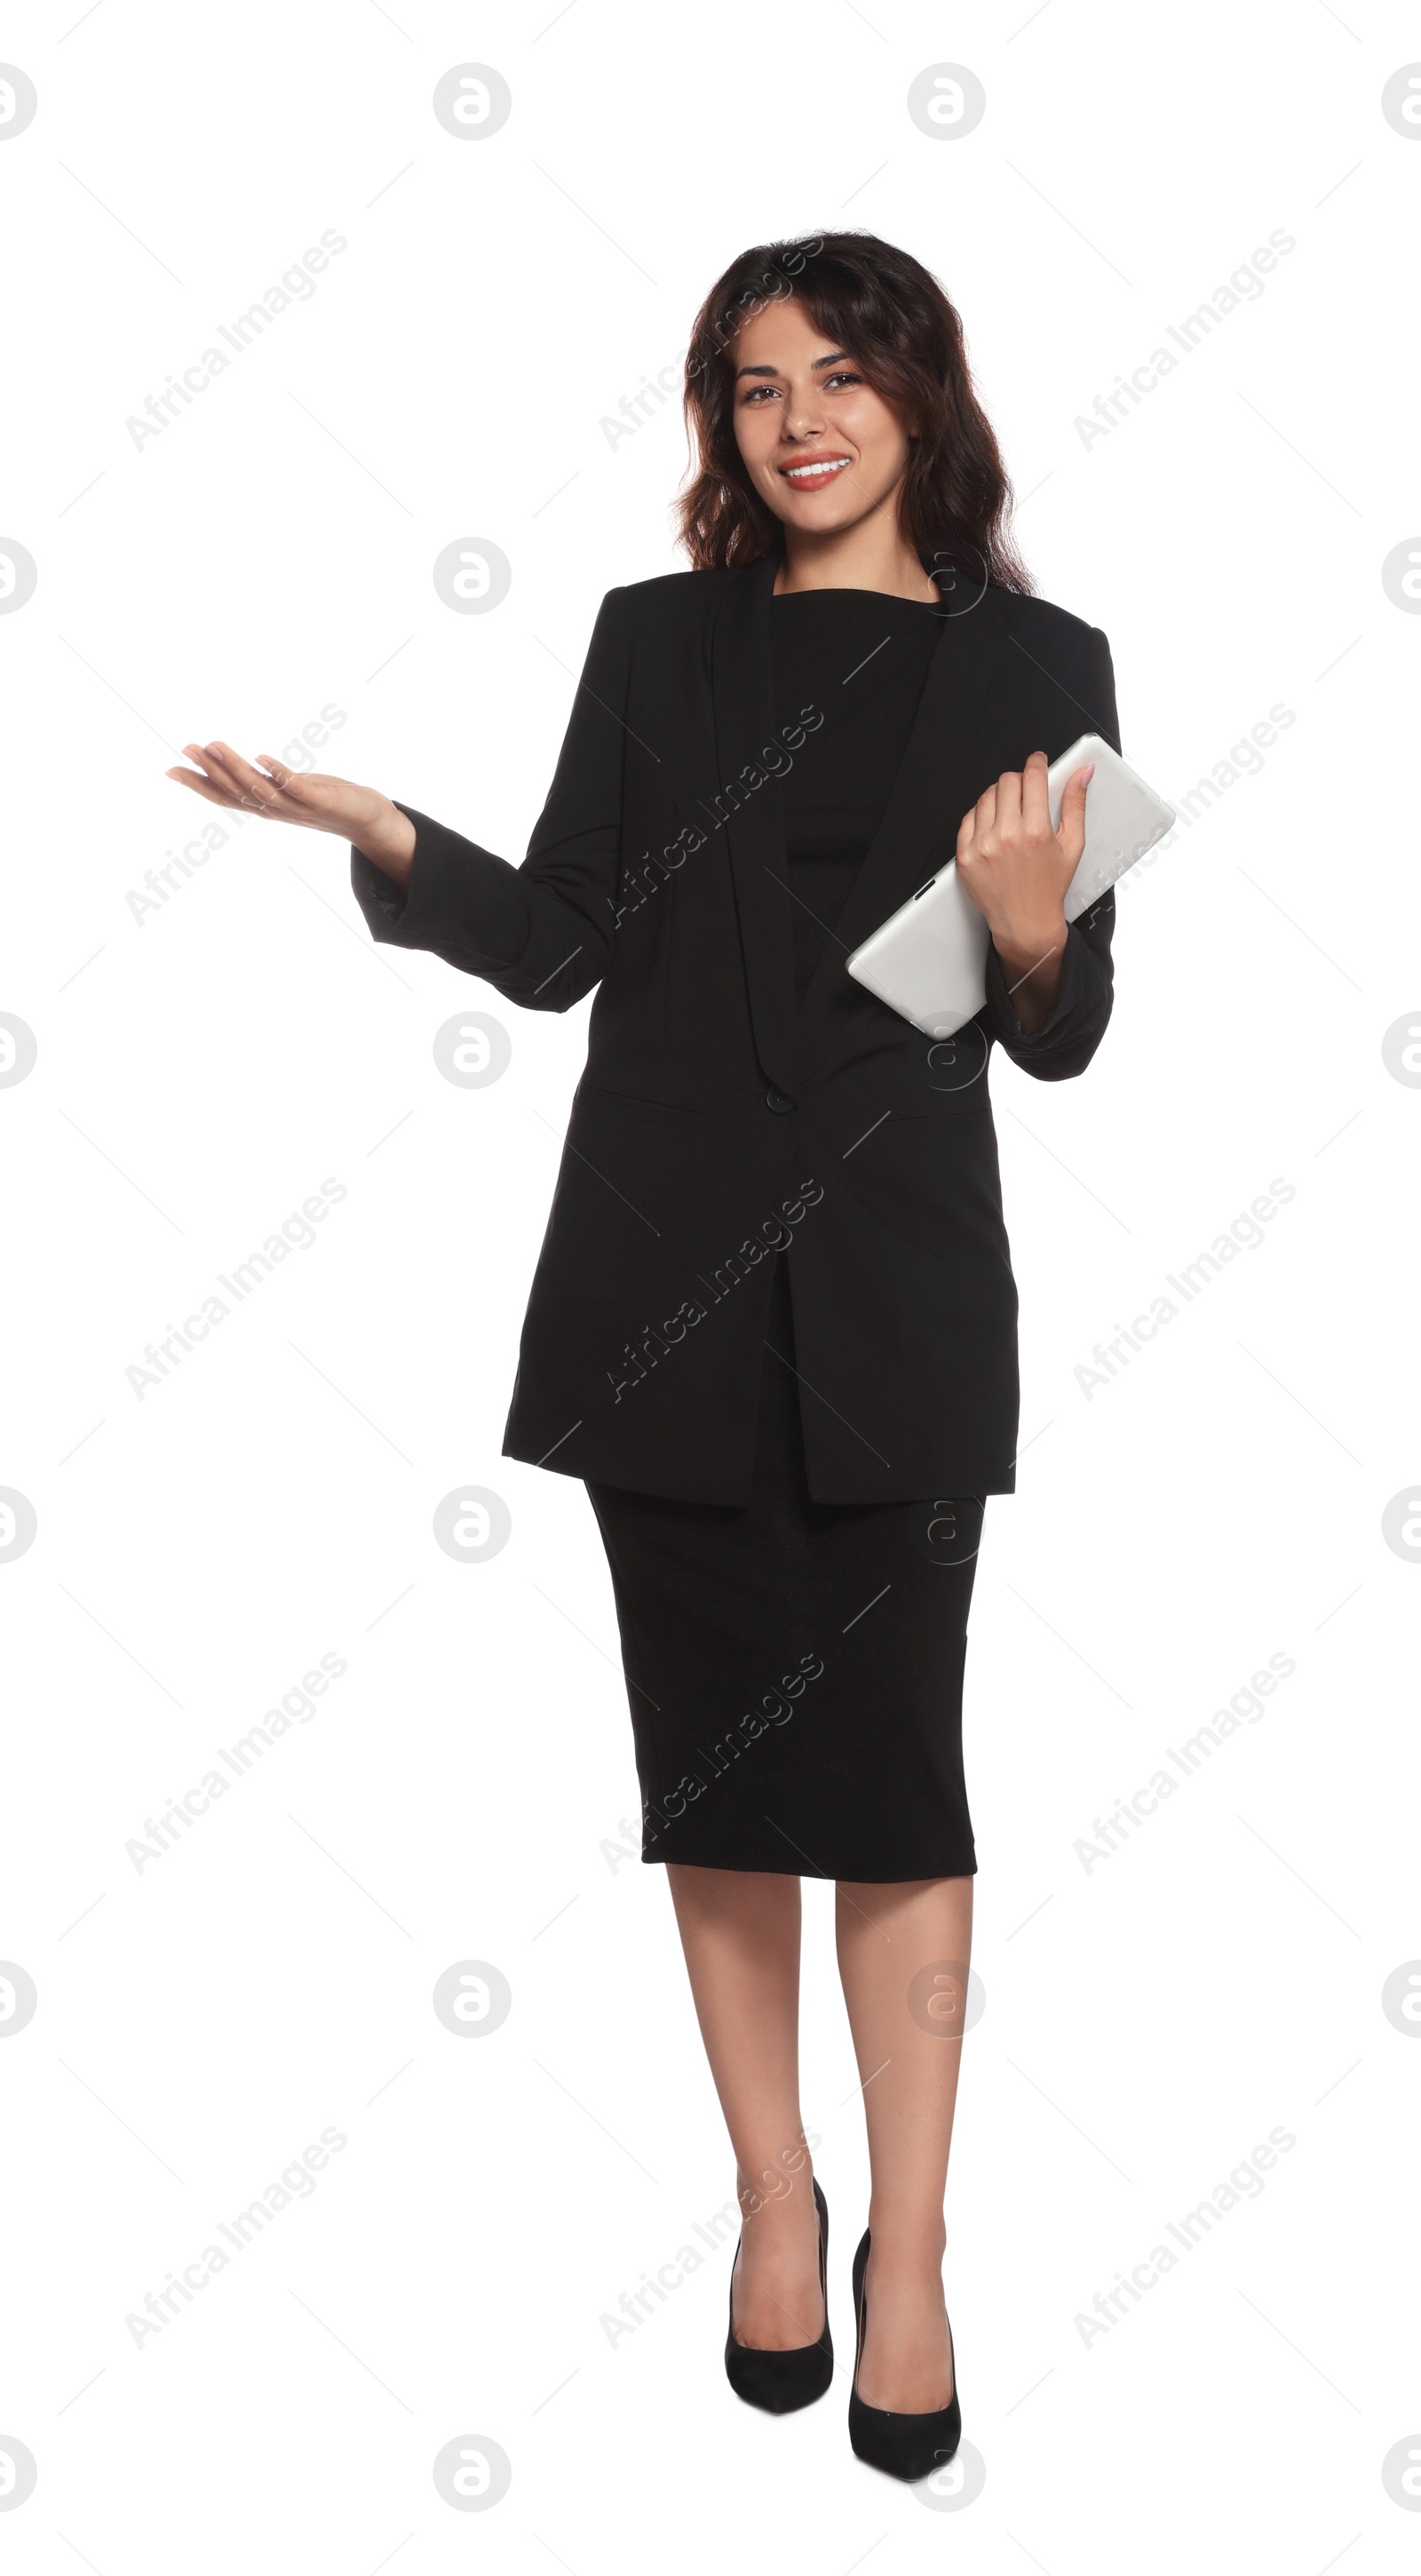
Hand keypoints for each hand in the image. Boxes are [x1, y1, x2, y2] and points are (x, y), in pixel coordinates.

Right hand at [166, 741, 415, 885]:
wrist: (366, 820)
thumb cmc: (323, 801)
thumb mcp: (285, 791)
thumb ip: (261, 782)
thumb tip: (239, 766)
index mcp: (263, 806)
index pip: (223, 796)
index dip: (197, 785)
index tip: (169, 769)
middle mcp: (274, 810)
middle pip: (235, 791)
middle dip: (210, 769)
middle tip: (187, 747)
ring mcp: (295, 807)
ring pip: (259, 788)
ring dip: (235, 766)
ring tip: (215, 744)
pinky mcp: (318, 800)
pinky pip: (295, 787)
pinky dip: (278, 773)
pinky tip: (264, 758)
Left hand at [955, 748, 1093, 1027]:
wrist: (1024, 922)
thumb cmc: (1049, 887)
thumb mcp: (1072, 846)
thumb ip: (1075, 805)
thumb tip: (1081, 773)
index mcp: (1035, 831)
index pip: (1032, 777)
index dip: (1036, 763)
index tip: (1037, 761)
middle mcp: (1007, 836)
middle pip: (1007, 782)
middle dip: (1019, 780)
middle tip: (1026, 790)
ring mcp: (982, 846)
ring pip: (986, 796)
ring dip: (999, 796)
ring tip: (1011, 811)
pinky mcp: (966, 855)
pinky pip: (969, 818)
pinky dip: (981, 815)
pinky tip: (994, 825)